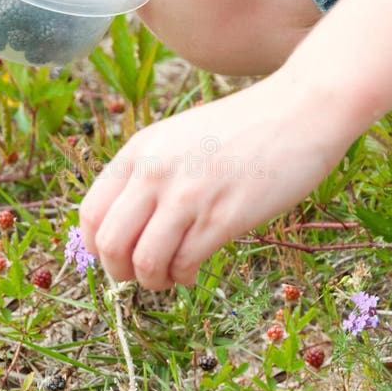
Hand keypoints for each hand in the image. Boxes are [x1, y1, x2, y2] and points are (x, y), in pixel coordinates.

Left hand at [80, 73, 346, 288]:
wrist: (300, 110)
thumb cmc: (243, 129)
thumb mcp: (179, 138)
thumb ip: (148, 172)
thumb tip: (125, 225)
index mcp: (139, 151)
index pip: (91, 214)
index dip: (98, 247)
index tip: (118, 255)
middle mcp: (156, 172)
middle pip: (110, 245)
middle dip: (119, 271)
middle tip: (139, 273)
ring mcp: (188, 195)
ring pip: (143, 261)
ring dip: (151, 280)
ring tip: (168, 275)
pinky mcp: (223, 216)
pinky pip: (183, 264)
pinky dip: (182, 277)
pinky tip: (192, 270)